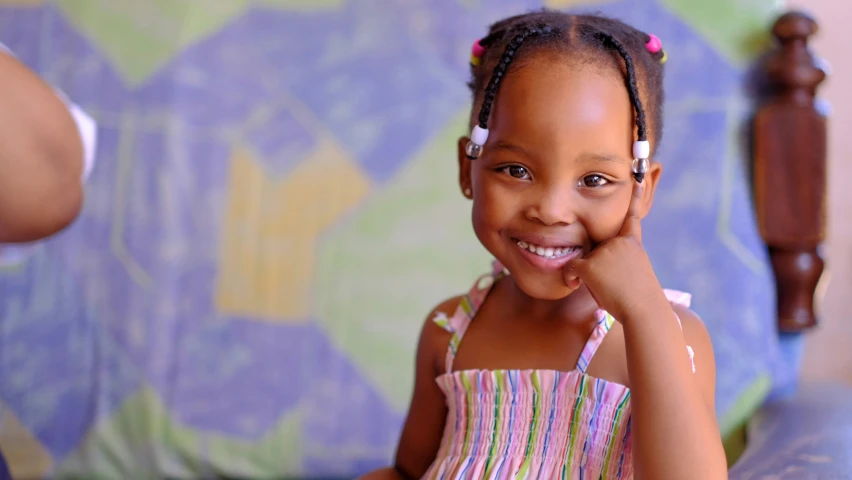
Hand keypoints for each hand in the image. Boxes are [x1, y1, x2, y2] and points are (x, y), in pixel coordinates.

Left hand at [563, 180, 666, 323]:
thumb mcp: (633, 274)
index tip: (637, 177)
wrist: (644, 311)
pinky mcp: (592, 264)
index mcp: (633, 243)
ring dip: (590, 276)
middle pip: (595, 250)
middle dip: (598, 268)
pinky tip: (582, 286)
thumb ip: (615, 261)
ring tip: (610, 289)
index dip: (635, 196)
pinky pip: (572, 269)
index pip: (632, 216)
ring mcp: (605, 252)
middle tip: (615, 284)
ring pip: (585, 261)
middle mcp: (619, 242)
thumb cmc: (638, 299)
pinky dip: (573, 279)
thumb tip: (582, 264)